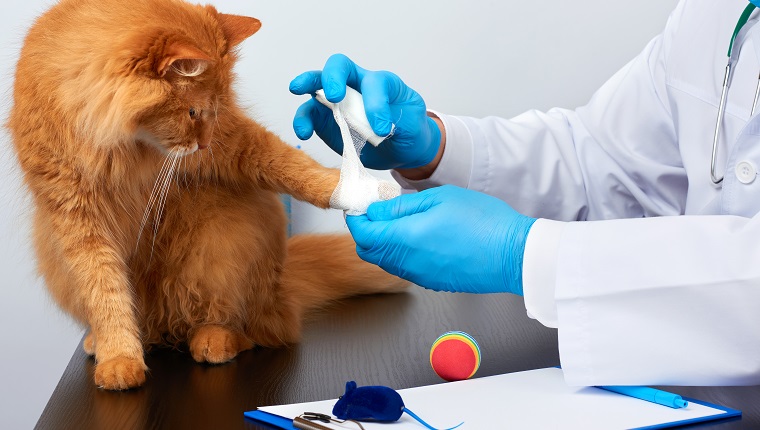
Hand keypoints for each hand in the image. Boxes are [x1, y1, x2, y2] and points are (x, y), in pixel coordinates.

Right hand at [289, 53, 440, 169]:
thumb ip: (396, 121)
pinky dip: (303, 122)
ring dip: (307, 94)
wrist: (400, 148)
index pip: (374, 82)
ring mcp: (338, 102)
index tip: (382, 129)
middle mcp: (356, 86)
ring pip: (316, 87)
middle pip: (338, 67)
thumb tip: (376, 127)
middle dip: (332, 77)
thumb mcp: (412, 124)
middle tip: (333, 96)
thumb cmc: (408, 129)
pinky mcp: (325, 120)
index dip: (376, 103)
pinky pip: (309, 115)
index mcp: (381, 82)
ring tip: (306, 117)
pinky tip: (304, 133)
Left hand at [345, 185, 536, 294]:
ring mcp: (419, 275)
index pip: (362, 231)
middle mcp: (406, 262)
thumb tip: (375, 210)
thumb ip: (401, 206)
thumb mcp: (439, 199)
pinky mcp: (433, 281)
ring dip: (385, 241)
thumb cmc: (483, 222)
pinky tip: (421, 236)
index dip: (357, 216)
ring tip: (403, 219)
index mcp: (404, 239)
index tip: (362, 204)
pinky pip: (406, 267)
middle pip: (369, 249)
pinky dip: (402, 252)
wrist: (514, 254)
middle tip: (380, 209)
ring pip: (386, 260)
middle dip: (367, 230)